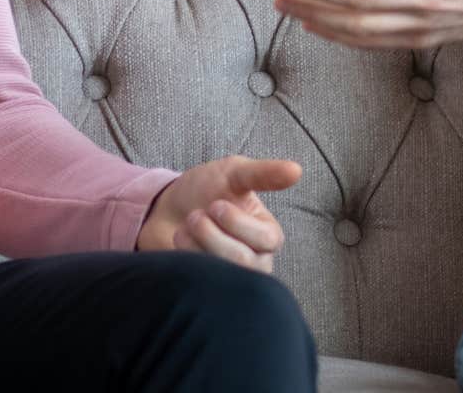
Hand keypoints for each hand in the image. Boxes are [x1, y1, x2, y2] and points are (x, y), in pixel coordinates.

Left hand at [137, 155, 299, 273]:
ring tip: (186, 228)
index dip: (236, 222)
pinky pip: (200, 286)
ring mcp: (233, 280)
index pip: (266, 239)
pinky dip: (184, 259)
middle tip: (195, 216)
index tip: (215, 204)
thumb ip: (264, 173)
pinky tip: (181, 246)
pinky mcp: (208, 292)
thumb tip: (297, 170)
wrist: (166, 208)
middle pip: (242, 260)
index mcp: (268, 235)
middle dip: (211, 234)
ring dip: (195, 244)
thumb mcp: (234, 174)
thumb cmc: (206, 190)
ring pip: (222, 274)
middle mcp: (256, 261)